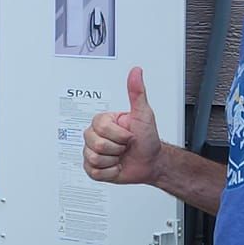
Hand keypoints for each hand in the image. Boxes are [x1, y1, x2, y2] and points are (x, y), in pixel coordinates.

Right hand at [82, 67, 162, 187]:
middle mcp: (94, 136)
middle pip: (95, 144)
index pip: (101, 128)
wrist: (151, 162)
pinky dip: (110, 172)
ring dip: (114, 160)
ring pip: (94, 158)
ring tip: (120, 156)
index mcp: (103, 122)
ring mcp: (92, 152)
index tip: (128, 134)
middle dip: (116, 148)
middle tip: (124, 146)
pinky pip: (95, 172)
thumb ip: (137, 92)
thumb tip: (136, 72)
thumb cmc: (147, 139)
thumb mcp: (143, 114)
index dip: (119, 134)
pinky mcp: (93, 169)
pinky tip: (116, 165)